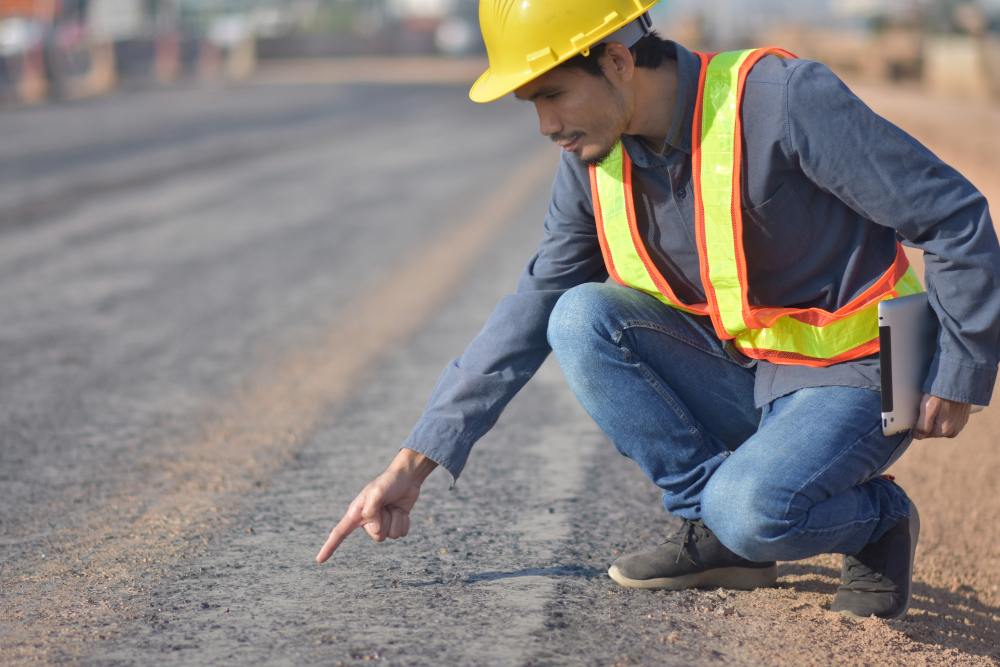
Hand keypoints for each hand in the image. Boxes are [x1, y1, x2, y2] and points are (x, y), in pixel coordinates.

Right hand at [316, 448, 437, 562]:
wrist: (406, 477)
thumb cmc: (388, 482)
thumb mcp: (376, 492)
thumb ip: (372, 511)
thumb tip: (375, 531)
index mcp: (357, 513)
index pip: (340, 532)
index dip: (330, 546)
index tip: (320, 559)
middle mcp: (368, 521)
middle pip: (378, 537)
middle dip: (386, 521)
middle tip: (387, 505)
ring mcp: (383, 524)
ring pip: (392, 535)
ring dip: (397, 519)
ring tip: (394, 506)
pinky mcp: (396, 524)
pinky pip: (402, 533)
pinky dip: (405, 521)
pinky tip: (402, 509)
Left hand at [912, 393, 971, 439]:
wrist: (959, 383)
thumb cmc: (941, 395)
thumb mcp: (928, 409)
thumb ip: (922, 426)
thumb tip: (917, 437)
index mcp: (944, 431)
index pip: (924, 433)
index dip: (920, 422)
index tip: (922, 411)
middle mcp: (954, 431)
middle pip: (933, 430)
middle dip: (929, 420)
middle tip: (930, 406)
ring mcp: (960, 425)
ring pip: (941, 425)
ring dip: (937, 417)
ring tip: (938, 405)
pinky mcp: (963, 418)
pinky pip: (949, 420)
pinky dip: (945, 414)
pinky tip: (944, 405)